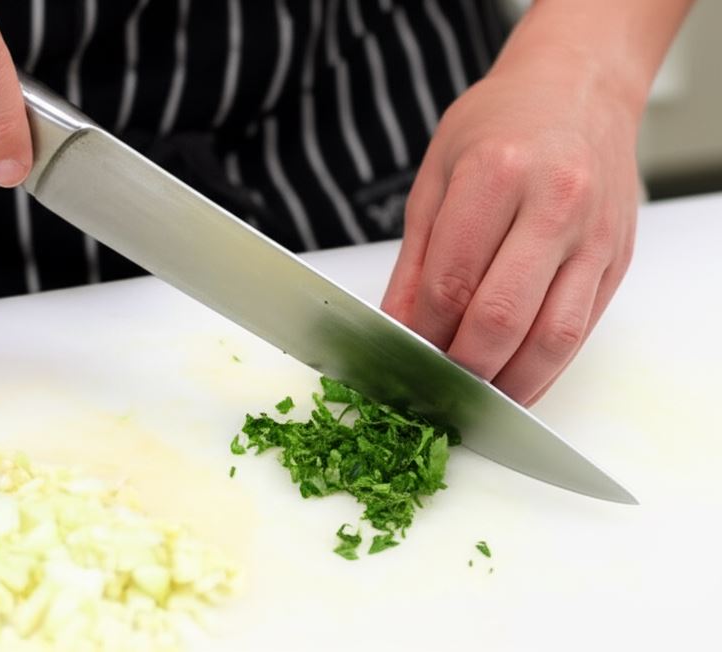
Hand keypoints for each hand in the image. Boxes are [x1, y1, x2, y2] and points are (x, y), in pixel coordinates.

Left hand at [381, 50, 639, 405]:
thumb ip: (416, 261)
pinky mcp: (616, 260)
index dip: (420, 332)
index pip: (450, 281)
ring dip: (505, 385)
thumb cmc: (498, 126)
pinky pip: (579, 333)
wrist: (578, 89)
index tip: (401, 354)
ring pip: (550, 338)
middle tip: (430, 387)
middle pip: (501, 317)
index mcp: (498, 174)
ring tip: (470, 403)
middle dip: (459, 367)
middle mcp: (555, 204)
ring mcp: (594, 236)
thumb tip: (394, 327)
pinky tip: (512, 385)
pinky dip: (542, 371)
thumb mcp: (435, 178)